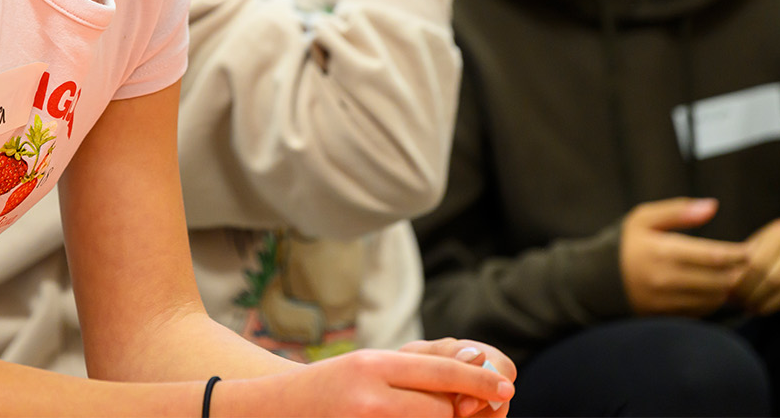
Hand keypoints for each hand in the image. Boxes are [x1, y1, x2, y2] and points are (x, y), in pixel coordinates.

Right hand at [224, 346, 514, 416]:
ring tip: (402, 413)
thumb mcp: (368, 366)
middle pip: (441, 410)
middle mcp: (369, 396)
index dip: (478, 379)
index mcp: (371, 366)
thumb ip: (415, 370)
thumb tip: (475, 374)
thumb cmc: (327, 387)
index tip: (506, 387)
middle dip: (447, 411)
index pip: (440, 372)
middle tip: (426, 407)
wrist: (273, 412)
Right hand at [619, 198, 748, 315]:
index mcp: (662, 251)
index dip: (737, 254)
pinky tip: (711, 289)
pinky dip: (713, 301)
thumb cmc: (627, 244)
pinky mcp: (667, 316)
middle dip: (737, 273)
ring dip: (726, 288)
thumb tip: (712, 206)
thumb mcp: (644, 218)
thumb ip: (678, 210)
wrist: (599, 279)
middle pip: (719, 280)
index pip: (714, 256)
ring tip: (730, 276)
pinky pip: (702, 311)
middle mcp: (665, 279)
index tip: (749, 250)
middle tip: (746, 265)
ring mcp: (666, 301)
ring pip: (714, 298)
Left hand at [734, 217, 779, 314]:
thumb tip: (723, 282)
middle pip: (775, 277)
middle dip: (754, 294)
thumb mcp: (765, 240)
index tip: (729, 293)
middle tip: (739, 305)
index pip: (758, 261)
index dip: (742, 281)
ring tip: (752, 310)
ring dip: (769, 304)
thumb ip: (746, 256)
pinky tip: (772, 309)